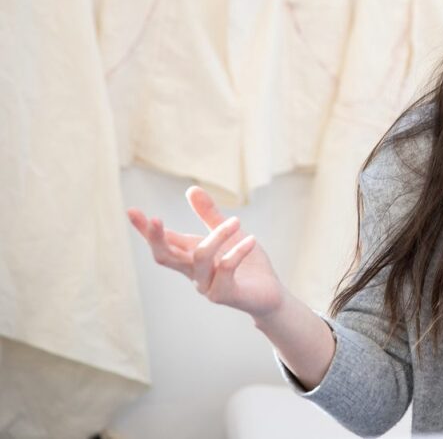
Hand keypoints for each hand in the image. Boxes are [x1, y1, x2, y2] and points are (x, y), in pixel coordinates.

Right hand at [127, 186, 284, 318]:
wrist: (270, 294)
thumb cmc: (248, 265)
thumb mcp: (229, 234)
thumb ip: (210, 215)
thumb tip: (191, 189)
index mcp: (190, 257)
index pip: (163, 242)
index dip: (145, 229)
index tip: (130, 210)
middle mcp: (193, 273)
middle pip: (164, 257)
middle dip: (156, 238)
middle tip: (155, 218)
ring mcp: (207, 286)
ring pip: (200, 258)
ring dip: (218, 236)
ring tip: (237, 221)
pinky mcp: (225, 294)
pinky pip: (225, 269)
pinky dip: (238, 251)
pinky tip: (251, 240)